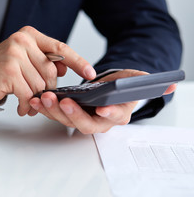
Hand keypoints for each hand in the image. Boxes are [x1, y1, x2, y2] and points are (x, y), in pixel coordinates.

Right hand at [0, 26, 95, 115]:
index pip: (60, 48)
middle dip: (48, 88)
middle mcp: (22, 41)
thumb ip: (46, 60)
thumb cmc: (5, 67)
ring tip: (28, 102)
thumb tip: (64, 67)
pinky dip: (27, 105)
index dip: (78, 62)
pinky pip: (28, 94)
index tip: (91, 73)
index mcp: (30, 35)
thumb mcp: (26, 58)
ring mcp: (14, 55)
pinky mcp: (8, 71)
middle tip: (39, 96)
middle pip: (50, 71)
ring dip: (36, 99)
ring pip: (40, 84)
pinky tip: (22, 107)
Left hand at [29, 69, 176, 133]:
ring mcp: (80, 118)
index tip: (102, 109)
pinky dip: (44, 107)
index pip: (114, 118)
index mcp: (116, 115)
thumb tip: (169, 85)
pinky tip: (35, 99)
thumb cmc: (118, 87)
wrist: (105, 89)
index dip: (109, 114)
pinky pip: (54, 113)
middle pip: (84, 123)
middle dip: (73, 113)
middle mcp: (97, 121)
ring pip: (66, 119)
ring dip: (53, 110)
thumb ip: (144, 82)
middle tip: (63, 101)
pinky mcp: (66, 113)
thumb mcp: (133, 81)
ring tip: (43, 98)